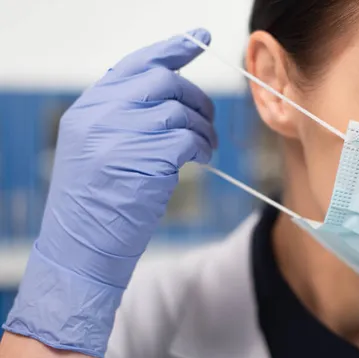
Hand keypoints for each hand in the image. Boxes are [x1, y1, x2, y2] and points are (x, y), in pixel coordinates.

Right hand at [3, 28, 214, 357]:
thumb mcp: (97, 149)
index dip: (172, 48)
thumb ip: (125, 117)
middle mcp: (101, 115)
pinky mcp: (145, 160)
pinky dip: (202, 147)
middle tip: (206, 121)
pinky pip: (188, 138)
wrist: (82, 248)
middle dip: (196, 98)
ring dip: (204, 128)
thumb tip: (170, 95)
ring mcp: (121, 136)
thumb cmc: (97, 203)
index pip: (135, 64)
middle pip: (165, 82)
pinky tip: (201, 160)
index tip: (199, 37)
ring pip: (181, 110)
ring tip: (206, 148)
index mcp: (89, 109)